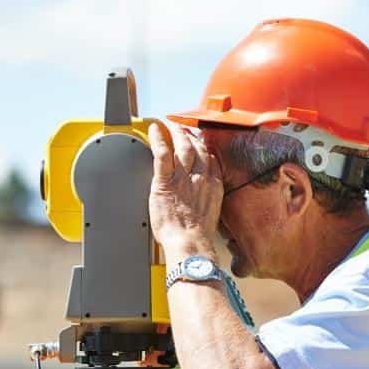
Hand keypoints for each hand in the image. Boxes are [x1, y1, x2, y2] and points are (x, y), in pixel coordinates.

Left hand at [148, 123, 221, 261]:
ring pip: (182, 147)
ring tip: (171, 126)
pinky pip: (162, 153)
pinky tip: (155, 130)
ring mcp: (184, 178)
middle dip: (191, 136)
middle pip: (198, 148)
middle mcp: (201, 178)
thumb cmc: (197, 238)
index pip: (211, 159)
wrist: (190, 243)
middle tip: (183, 129)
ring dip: (177, 133)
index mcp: (213, 186)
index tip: (199, 145)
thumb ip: (207, 202)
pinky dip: (159, 139)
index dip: (204, 149)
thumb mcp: (210, 216)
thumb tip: (201, 202)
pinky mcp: (166, 181)